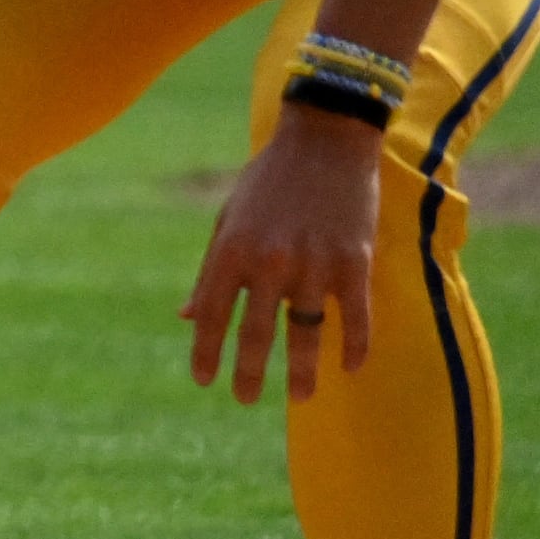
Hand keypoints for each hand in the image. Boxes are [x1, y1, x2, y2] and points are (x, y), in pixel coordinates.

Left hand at [184, 108, 381, 404]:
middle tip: (245, 399)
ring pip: (305, 331)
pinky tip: (349, 366)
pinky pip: (355, 315)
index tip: (204, 380)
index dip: (205, 350)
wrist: (325, 139)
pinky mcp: (354, 260)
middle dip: (250, 372)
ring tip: (300, 398)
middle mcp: (270, 262)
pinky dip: (353, 343)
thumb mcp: (228, 221)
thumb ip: (210, 273)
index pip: (211, 315)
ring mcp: (314, 263)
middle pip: (257, 332)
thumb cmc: (269, 181)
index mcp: (232, 251)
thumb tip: (185, 317)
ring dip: (303, 370)